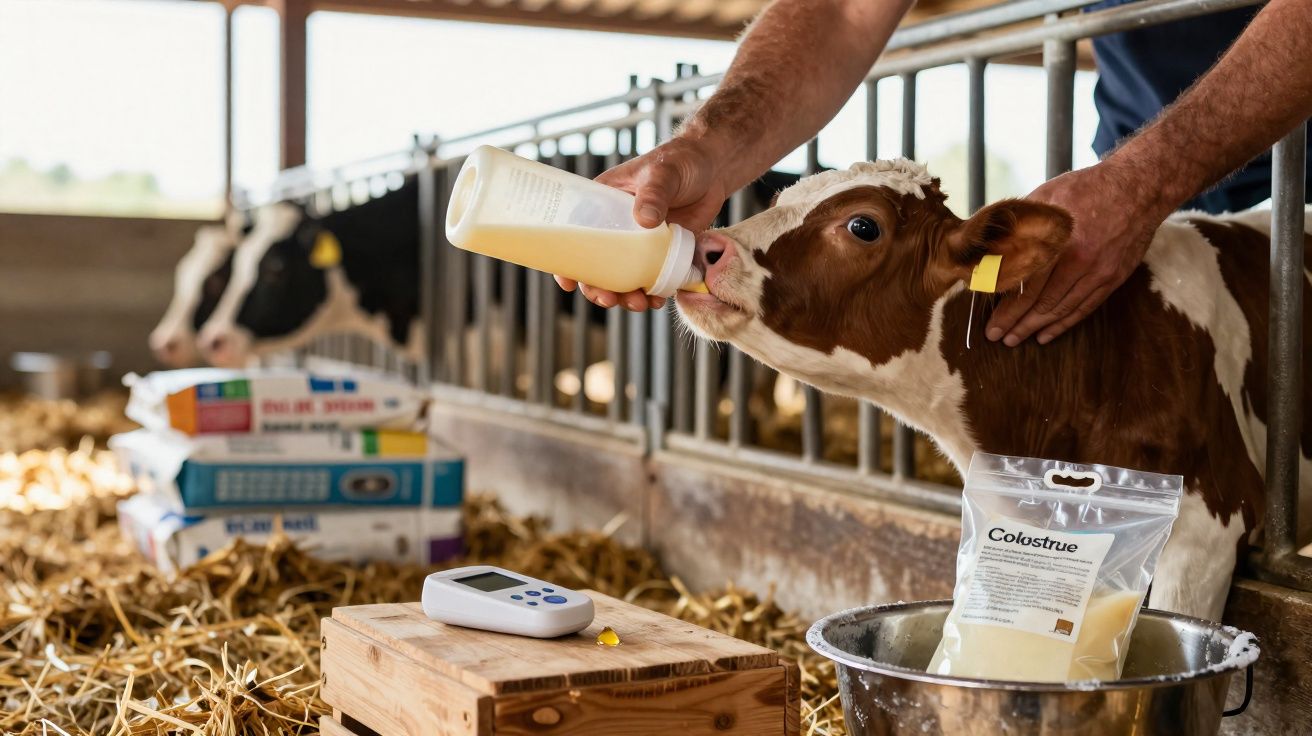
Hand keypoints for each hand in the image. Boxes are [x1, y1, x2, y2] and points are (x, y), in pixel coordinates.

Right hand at [556, 136, 728, 310]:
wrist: (713, 170)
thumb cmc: (680, 161)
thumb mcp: (662, 174)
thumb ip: (654, 194)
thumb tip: (645, 220)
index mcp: (603, 204)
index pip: (575, 235)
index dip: (567, 262)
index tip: (569, 282)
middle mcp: (616, 227)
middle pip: (596, 266)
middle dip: (598, 288)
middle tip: (609, 300)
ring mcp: (638, 243)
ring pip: (622, 278)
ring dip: (625, 296)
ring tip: (639, 304)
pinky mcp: (661, 253)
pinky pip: (650, 279)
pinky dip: (652, 293)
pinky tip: (657, 301)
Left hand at [986, 162, 1168, 345]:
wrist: (1139, 186)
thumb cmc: (1084, 188)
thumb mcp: (1045, 197)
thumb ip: (1017, 227)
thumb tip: (985, 253)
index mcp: (1060, 240)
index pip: (1027, 284)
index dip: (1006, 307)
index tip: (989, 321)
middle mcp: (1081, 260)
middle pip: (1042, 302)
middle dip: (1016, 323)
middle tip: (996, 337)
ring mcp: (1101, 271)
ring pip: (1063, 308)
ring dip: (1036, 327)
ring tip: (1015, 339)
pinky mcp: (1114, 278)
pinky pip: (1085, 307)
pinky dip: (1063, 323)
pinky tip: (1046, 334)